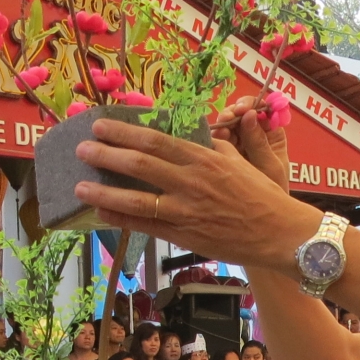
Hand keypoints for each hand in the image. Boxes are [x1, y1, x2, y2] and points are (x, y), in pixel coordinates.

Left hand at [73, 118, 319, 268]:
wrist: (280, 233)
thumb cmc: (262, 195)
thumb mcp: (238, 161)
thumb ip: (212, 148)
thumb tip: (192, 136)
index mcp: (203, 158)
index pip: (156, 140)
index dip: (124, 132)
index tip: (101, 125)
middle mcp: (191, 182)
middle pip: (140, 164)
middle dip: (106, 155)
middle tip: (82, 148)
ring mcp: (186, 210)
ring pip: (137, 199)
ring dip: (105, 191)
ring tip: (80, 185)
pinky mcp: (186, 235)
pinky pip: (147, 225)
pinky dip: (122, 218)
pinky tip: (102, 212)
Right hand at [208, 98, 290, 188]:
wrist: (260, 213)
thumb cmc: (273, 190)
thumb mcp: (269, 165)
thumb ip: (258, 142)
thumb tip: (250, 115)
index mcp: (272, 133)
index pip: (263, 109)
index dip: (252, 105)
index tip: (242, 109)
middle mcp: (255, 133)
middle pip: (242, 113)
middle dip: (234, 113)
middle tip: (227, 118)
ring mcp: (239, 141)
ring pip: (229, 124)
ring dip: (224, 123)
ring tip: (221, 130)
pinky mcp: (225, 150)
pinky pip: (219, 138)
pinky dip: (216, 136)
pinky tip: (215, 138)